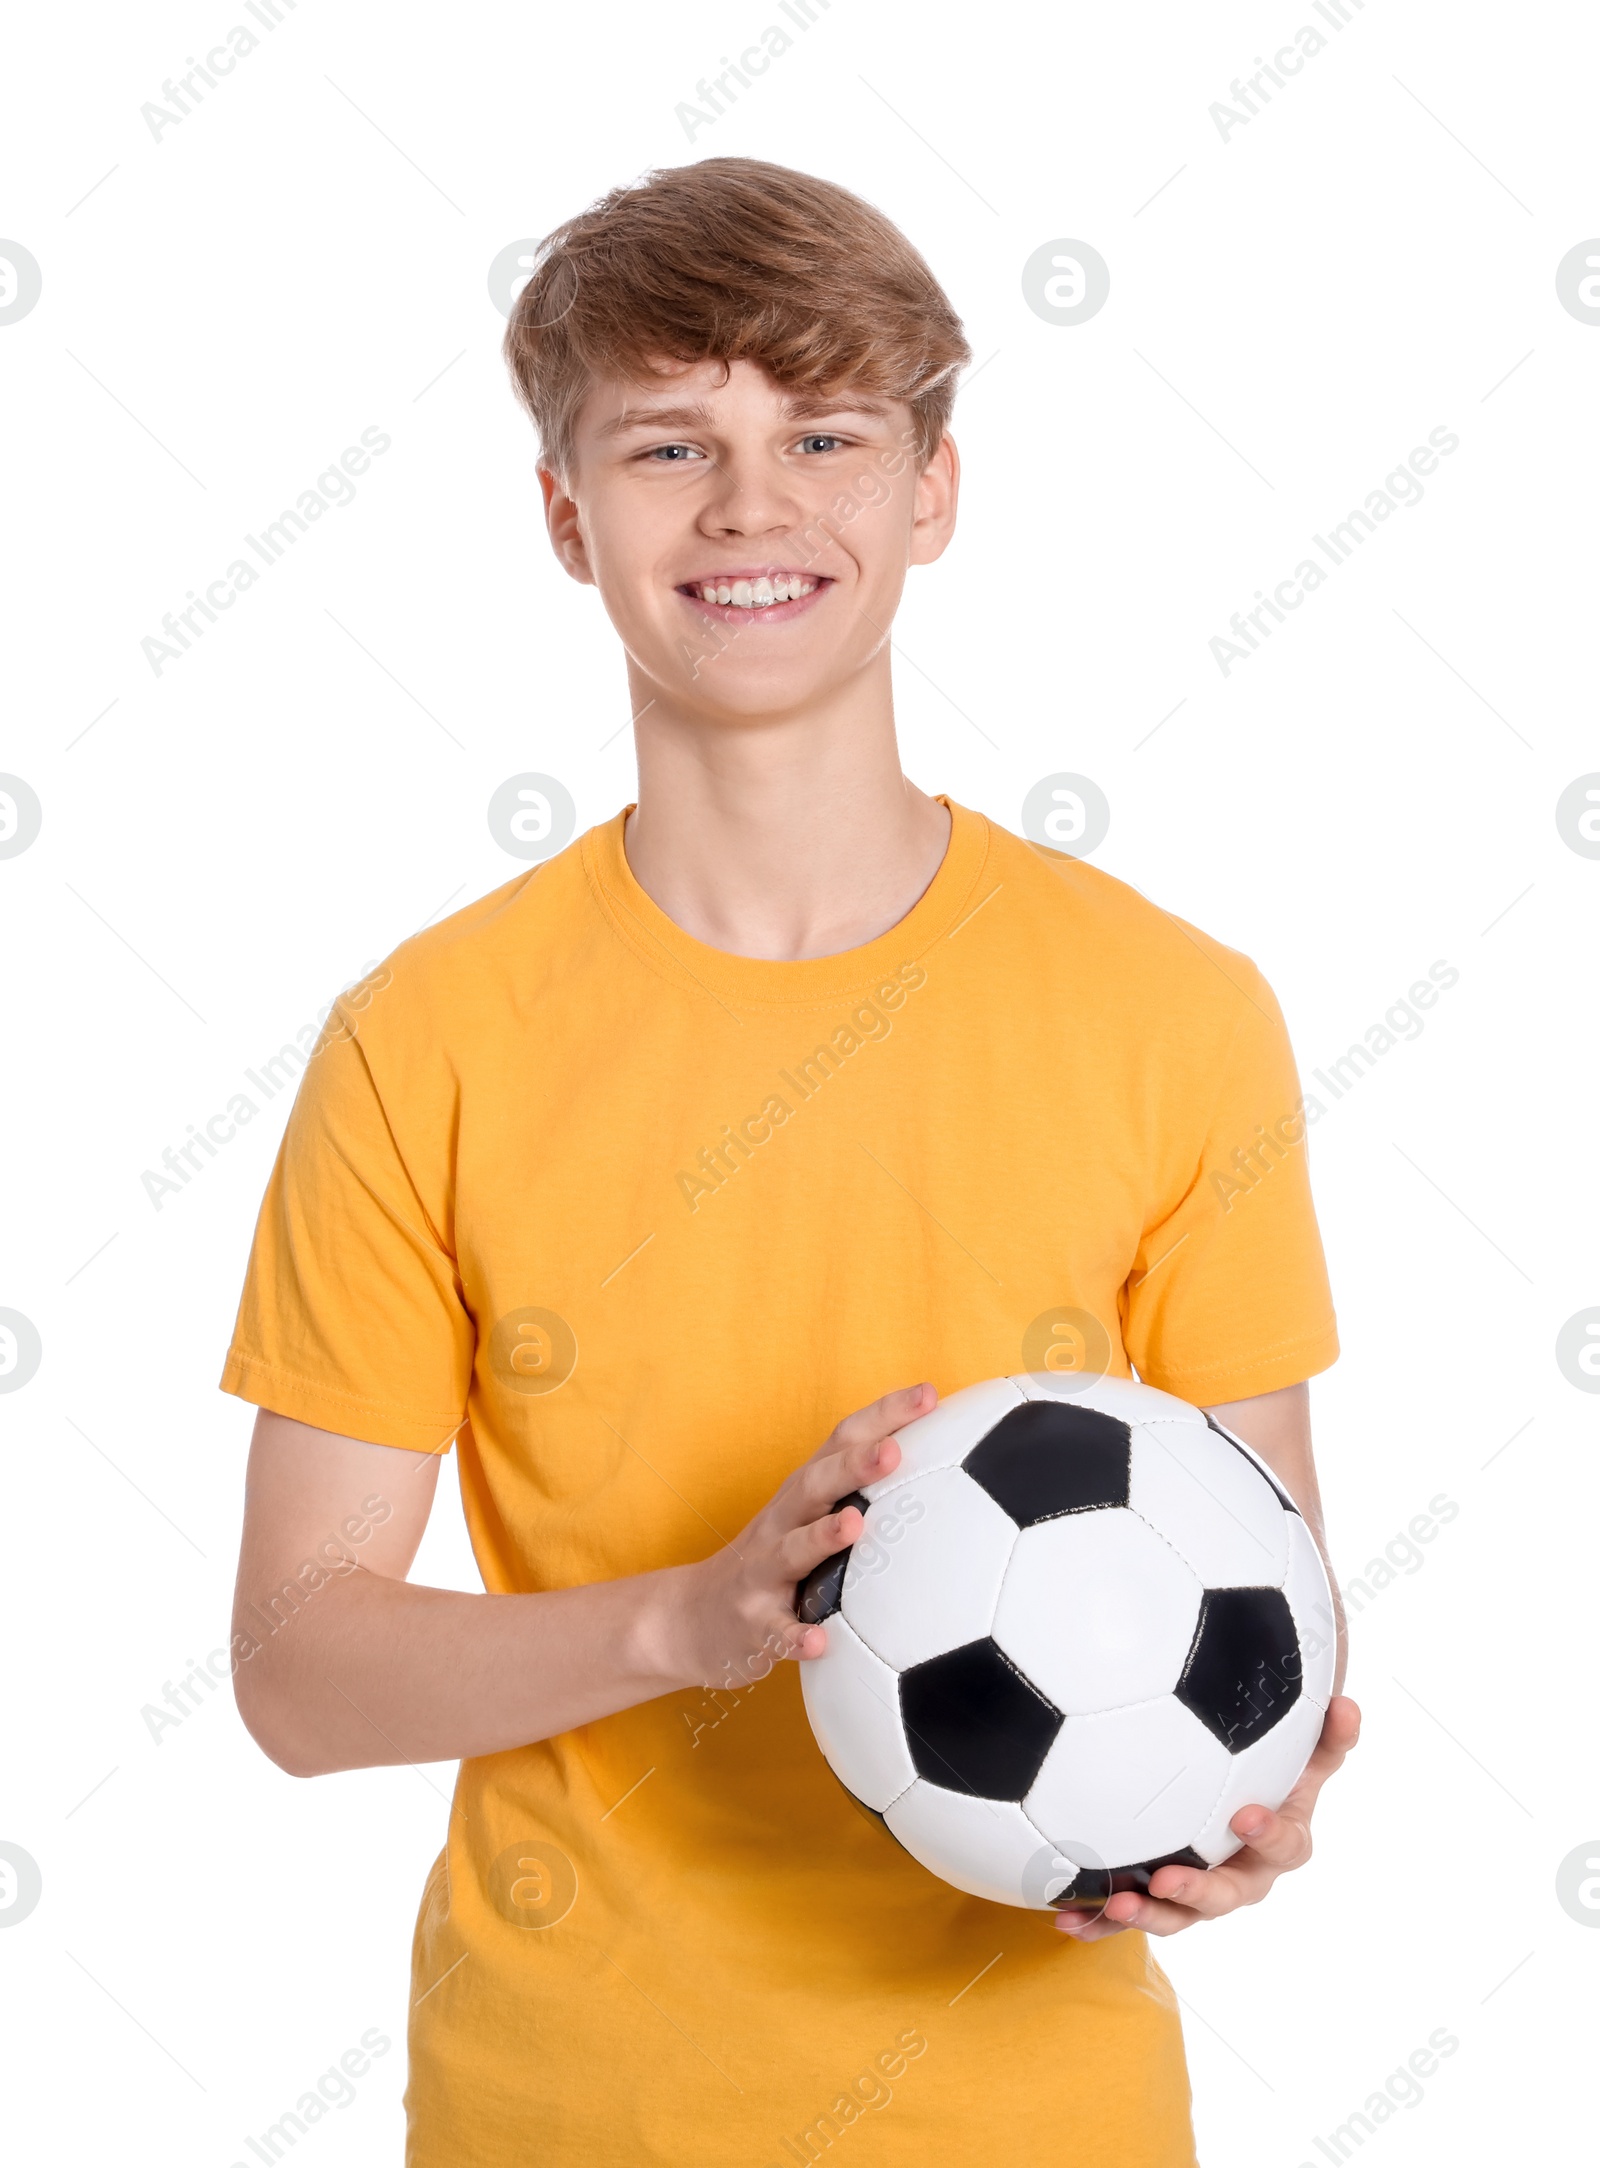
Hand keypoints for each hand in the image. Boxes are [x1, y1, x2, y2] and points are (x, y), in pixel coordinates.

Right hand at [666, 1383, 934, 1690]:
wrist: (691, 1618)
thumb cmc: (773, 1563)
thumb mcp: (809, 1521)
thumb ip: (861, 1497)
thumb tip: (947, 1477)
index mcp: (802, 1496)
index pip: (842, 1441)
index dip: (883, 1415)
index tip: (929, 1394)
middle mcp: (781, 1524)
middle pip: (815, 1485)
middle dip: (854, 1465)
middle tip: (893, 1452)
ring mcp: (762, 1573)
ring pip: (791, 1551)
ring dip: (822, 1536)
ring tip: (853, 1525)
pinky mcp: (753, 1624)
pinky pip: (775, 1633)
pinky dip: (795, 1637)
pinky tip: (818, 1642)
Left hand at [1054, 1695, 1360, 1940]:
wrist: (1246, 1807)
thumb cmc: (1277, 1773)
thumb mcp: (1306, 1754)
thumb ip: (1327, 1734)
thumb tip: (1348, 1704)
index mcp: (1280, 1843)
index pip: (1286, 1846)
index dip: (1269, 1835)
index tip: (1244, 1816)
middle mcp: (1243, 1876)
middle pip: (1227, 1896)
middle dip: (1198, 1892)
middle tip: (1167, 1879)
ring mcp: (1201, 1893)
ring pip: (1178, 1916)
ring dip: (1146, 1915)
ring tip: (1113, 1904)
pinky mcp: (1161, 1900)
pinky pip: (1133, 1917)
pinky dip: (1099, 1922)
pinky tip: (1066, 1920)